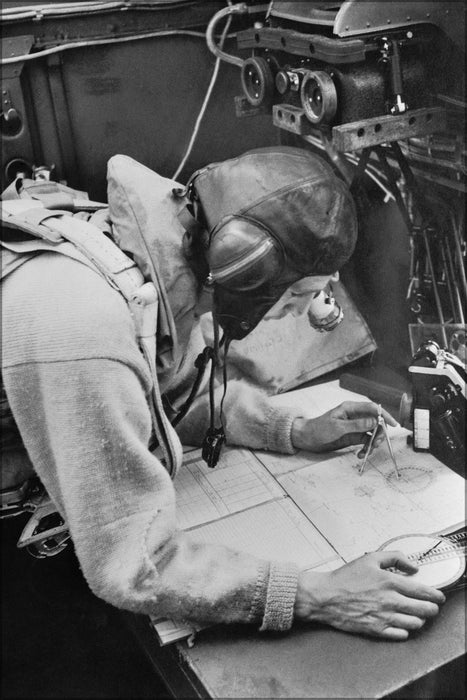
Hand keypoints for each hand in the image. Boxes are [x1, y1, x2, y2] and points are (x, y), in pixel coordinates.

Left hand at [291, 401, 397, 452]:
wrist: (307, 439)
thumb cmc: (319, 429)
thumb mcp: (338, 427)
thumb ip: (357, 425)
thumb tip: (375, 421)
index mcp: (351, 408)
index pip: (372, 408)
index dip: (385, 415)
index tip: (393, 424)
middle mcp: (355, 416)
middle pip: (376, 422)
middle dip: (379, 433)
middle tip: (376, 444)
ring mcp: (355, 427)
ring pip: (372, 433)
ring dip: (373, 443)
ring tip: (366, 452)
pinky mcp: (353, 436)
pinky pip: (366, 441)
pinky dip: (366, 448)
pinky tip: (361, 454)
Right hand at [294, 552, 444, 639]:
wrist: (325, 596)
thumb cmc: (344, 578)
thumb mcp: (370, 558)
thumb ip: (395, 557)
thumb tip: (413, 566)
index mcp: (389, 582)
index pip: (423, 592)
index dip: (436, 595)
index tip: (438, 596)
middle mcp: (390, 601)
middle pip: (424, 610)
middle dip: (431, 608)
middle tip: (430, 605)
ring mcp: (384, 617)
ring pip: (415, 624)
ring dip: (419, 619)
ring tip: (416, 614)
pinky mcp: (377, 630)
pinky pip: (401, 635)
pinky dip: (405, 630)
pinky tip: (401, 623)